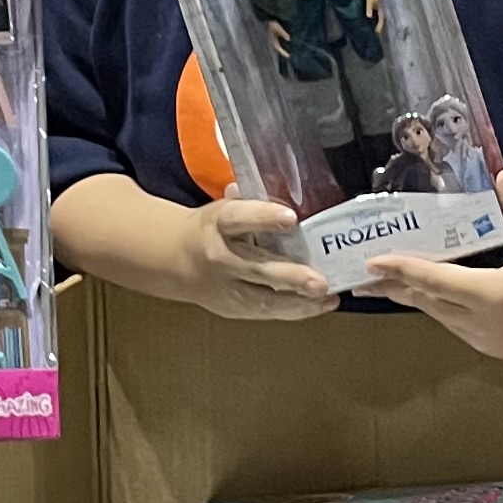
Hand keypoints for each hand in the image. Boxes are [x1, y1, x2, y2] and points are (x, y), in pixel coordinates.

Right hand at [161, 195, 332, 320]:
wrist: (174, 260)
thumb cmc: (210, 230)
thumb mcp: (225, 209)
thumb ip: (253, 204)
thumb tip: (288, 190)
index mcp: (217, 224)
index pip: (238, 218)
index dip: (263, 217)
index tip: (291, 217)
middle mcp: (220, 257)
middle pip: (255, 268)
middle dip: (290, 277)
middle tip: (319, 281)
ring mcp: (225, 287)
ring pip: (263, 299)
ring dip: (298, 301)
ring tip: (328, 297)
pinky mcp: (233, 308)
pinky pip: (266, 312)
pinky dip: (294, 311)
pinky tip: (318, 305)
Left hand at [366, 178, 502, 369]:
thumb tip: (502, 174)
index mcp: (491, 293)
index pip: (434, 279)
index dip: (400, 269)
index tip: (372, 262)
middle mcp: (481, 321)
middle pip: (426, 301)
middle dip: (393, 287)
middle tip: (361, 276)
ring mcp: (486, 339)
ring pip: (439, 317)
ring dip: (413, 299)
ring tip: (386, 284)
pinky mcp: (494, 348)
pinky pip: (455, 327)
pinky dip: (437, 310)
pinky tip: (427, 298)